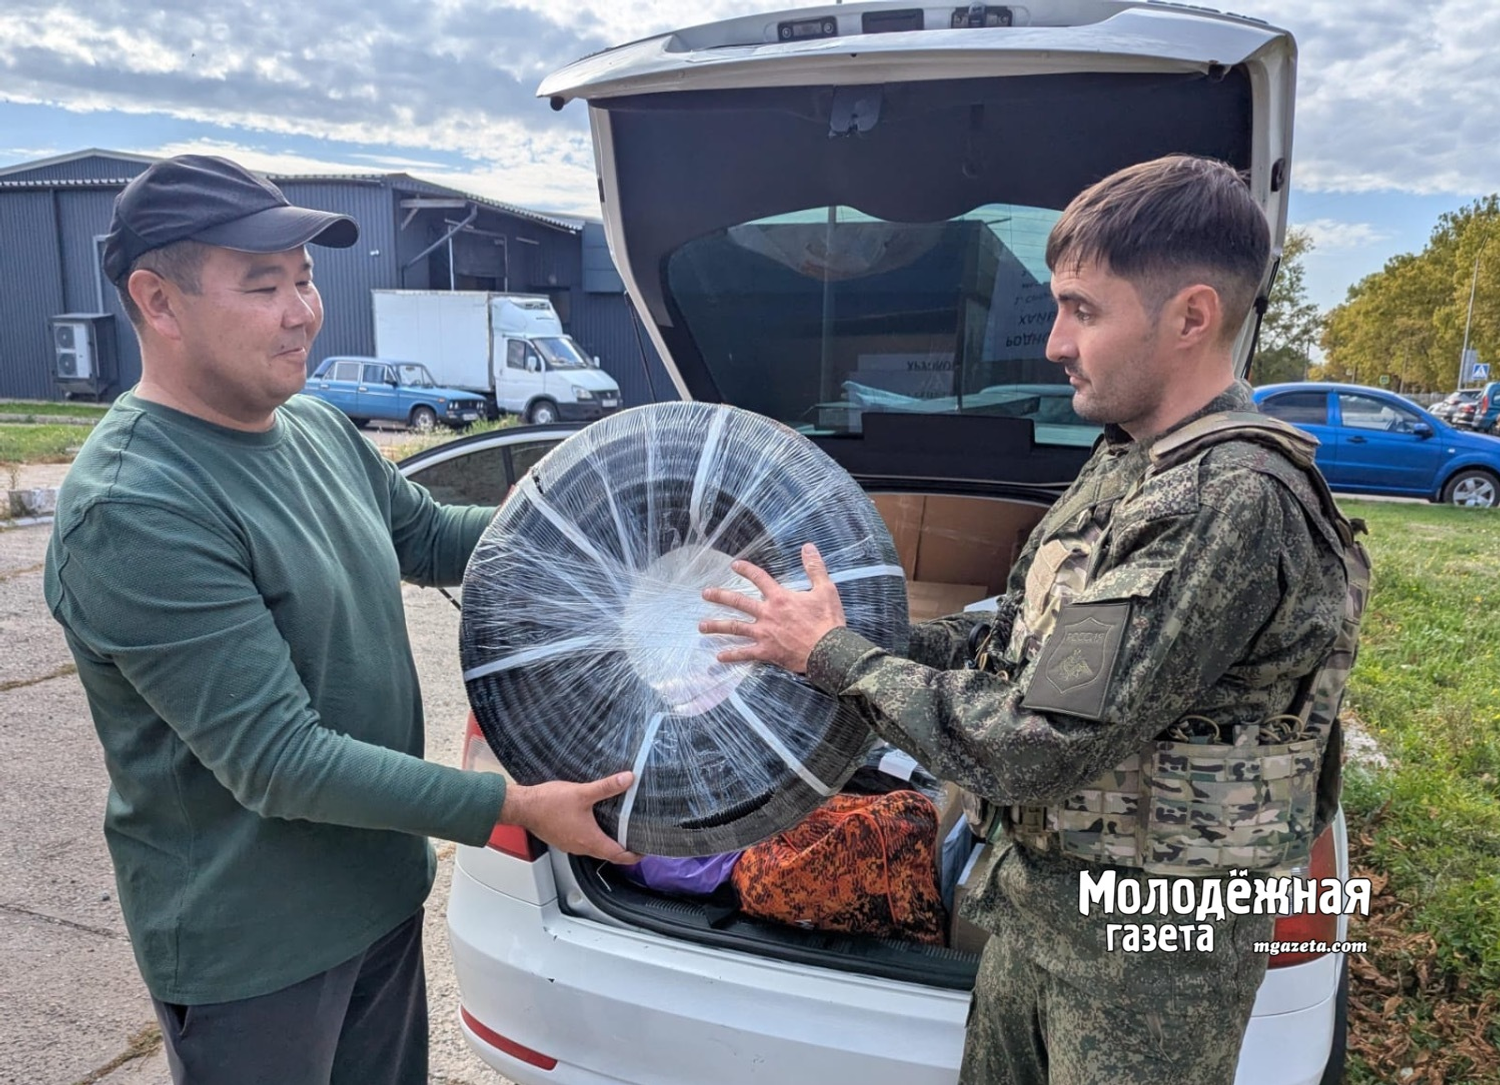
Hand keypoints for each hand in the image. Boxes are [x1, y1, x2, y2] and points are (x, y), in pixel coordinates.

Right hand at [499, 773, 640, 863]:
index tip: (645, 851)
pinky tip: (596, 824)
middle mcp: (581, 847)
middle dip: (624, 849)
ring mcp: (570, 845)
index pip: (618, 855)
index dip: (634, 855)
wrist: (523, 807)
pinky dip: (594, 837)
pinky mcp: (563, 839)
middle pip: (608, 854)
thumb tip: (628, 779)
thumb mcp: (582, 793)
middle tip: (637, 839)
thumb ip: (607, 786)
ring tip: (620, 830)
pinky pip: (583, 843)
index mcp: (589, 840)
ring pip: (595, 849)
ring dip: (609, 843)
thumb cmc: (548, 804)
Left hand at [699, 543, 846, 673]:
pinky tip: (719, 657)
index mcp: (780, 598)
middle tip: (705, 594)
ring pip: (735, 628)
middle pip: (738, 602)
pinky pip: (745, 653)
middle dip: (720, 596)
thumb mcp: (825, 590)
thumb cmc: (827, 621)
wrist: (828, 650)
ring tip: (701, 626)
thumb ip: (814, 567)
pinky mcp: (766, 651)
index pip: (759, 578)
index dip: (746, 570)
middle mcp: (767, 614)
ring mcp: (764, 633)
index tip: (734, 565)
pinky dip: (732, 655)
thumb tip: (807, 547)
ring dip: (717, 626)